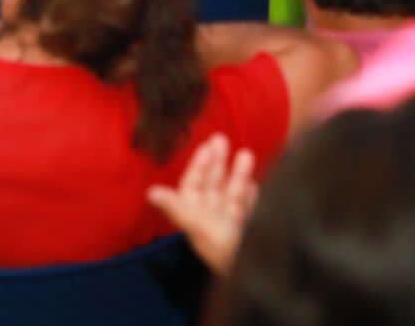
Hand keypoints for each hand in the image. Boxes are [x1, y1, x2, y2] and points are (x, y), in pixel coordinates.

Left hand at [146, 134, 256, 275]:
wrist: (263, 275)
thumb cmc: (228, 252)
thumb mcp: (200, 226)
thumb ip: (178, 208)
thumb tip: (150, 193)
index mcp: (197, 220)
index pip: (193, 187)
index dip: (198, 166)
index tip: (206, 146)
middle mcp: (213, 223)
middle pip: (213, 188)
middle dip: (217, 164)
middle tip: (222, 138)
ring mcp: (234, 229)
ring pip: (233, 196)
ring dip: (238, 175)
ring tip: (246, 153)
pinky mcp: (254, 233)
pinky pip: (250, 212)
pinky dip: (252, 197)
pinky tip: (256, 185)